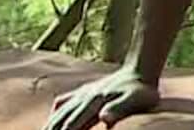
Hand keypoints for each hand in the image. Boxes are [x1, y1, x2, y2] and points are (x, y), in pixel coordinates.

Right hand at [44, 66, 159, 129]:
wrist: (141, 69)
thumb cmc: (142, 90)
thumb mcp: (134, 100)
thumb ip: (119, 109)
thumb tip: (104, 118)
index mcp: (95, 102)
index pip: (72, 124)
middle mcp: (85, 97)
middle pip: (62, 119)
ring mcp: (84, 93)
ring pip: (61, 111)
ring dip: (50, 124)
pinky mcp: (86, 91)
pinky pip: (65, 102)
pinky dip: (56, 111)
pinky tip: (53, 117)